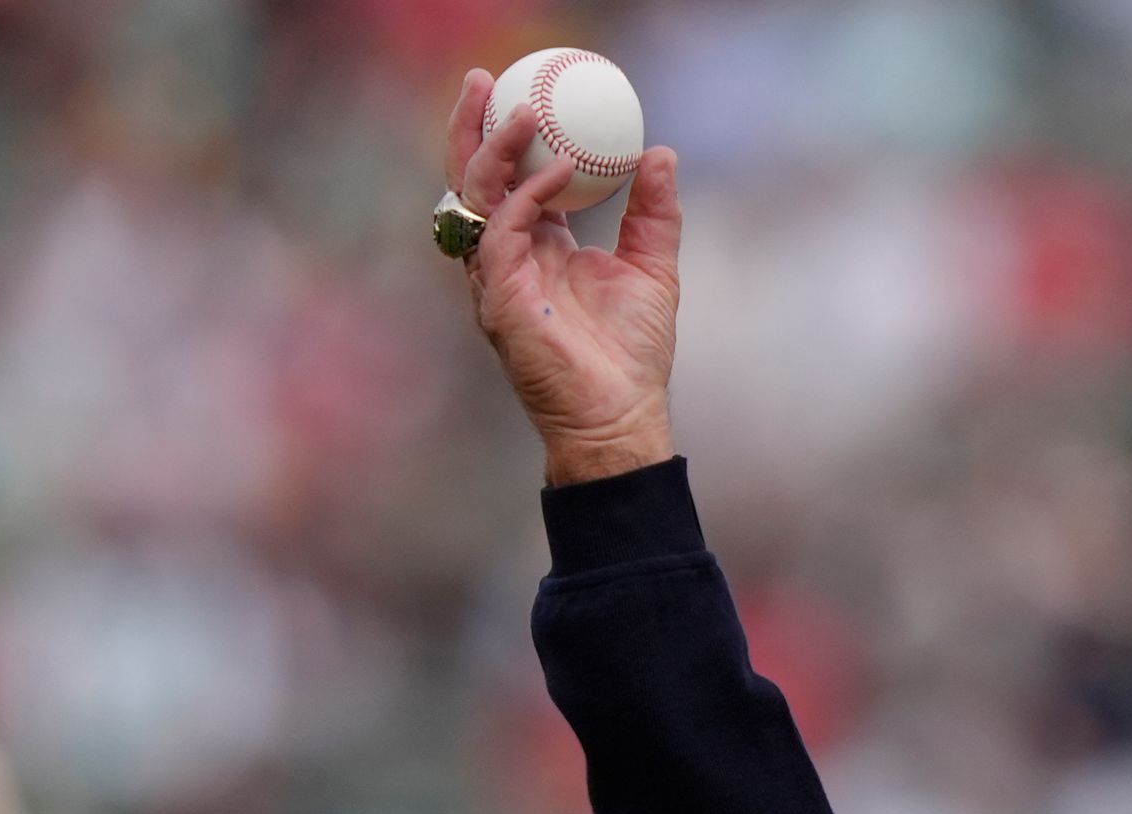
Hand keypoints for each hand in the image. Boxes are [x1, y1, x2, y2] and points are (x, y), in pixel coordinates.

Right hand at [441, 69, 682, 485]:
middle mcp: (508, 257)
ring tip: (520, 113)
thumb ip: (653, 212)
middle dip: (471, 127)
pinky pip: (503, 231)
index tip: (522, 94)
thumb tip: (660, 154)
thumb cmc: (631, 355)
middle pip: (472, 178)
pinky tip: (556, 173)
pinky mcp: (500, 297)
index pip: (509, 179)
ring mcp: (497, 277)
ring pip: (474, 196)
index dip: (508, 137)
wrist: (621, 415)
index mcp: (537, 246)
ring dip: (494, 150)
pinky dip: (526, 196)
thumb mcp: (652, 268)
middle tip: (486, 81)